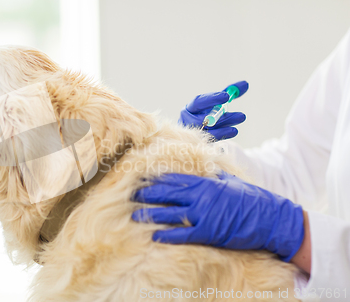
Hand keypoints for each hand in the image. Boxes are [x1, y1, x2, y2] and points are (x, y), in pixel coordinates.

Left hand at [132, 172, 304, 261]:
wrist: (270, 217)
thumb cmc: (250, 198)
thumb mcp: (230, 181)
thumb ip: (214, 174)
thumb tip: (205, 166)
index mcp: (205, 182)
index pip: (174, 178)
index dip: (156, 178)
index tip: (141, 177)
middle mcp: (200, 196)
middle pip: (167, 193)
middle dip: (147, 193)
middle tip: (131, 193)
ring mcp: (203, 214)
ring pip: (170, 212)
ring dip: (151, 214)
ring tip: (134, 215)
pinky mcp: (208, 232)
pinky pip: (182, 234)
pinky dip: (167, 234)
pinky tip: (154, 235)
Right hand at [179, 81, 247, 139]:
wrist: (199, 134)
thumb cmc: (208, 115)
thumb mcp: (217, 103)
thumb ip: (229, 93)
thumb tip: (245, 83)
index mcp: (190, 109)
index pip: (199, 102)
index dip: (212, 99)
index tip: (227, 96)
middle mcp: (188, 121)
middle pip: (204, 119)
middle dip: (223, 116)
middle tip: (240, 114)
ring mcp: (193, 135)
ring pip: (209, 131)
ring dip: (224, 127)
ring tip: (239, 121)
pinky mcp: (199, 145)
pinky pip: (211, 141)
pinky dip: (222, 137)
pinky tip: (232, 133)